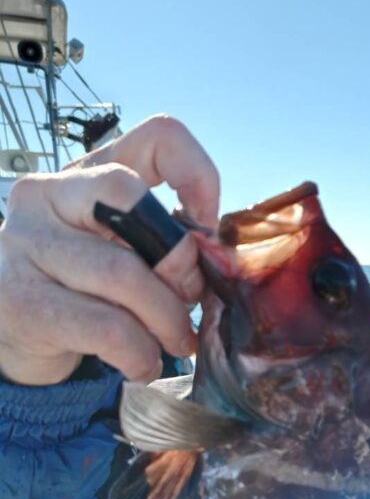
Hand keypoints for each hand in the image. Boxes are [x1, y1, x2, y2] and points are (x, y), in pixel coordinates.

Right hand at [0, 115, 219, 385]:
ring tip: (177, 342)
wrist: (13, 332)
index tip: (208, 230)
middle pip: (131, 199)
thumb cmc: (85, 284)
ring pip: (123, 275)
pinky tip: (143, 362)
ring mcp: (26, 243)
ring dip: (167, 322)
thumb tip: (219, 260)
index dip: (199, 177)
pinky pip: (106, 328)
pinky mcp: (21, 299)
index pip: (159, 136)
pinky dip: (140, 354)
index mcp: (88, 170)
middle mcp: (47, 193)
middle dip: (178, 259)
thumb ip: (166, 239)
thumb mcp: (123, 246)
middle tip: (190, 298)